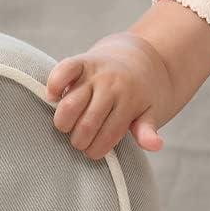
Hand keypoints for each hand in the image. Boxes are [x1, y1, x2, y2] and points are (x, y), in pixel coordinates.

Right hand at [45, 34, 169, 161]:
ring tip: (67, 127)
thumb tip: (155, 145)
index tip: (93, 153)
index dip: (97, 150)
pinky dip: (55, 85)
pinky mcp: (82, 61)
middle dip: (80, 142)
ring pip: (71, 104)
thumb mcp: (152, 112)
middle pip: (87, 124)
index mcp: (130, 101)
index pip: (109, 135)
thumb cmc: (144, 93)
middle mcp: (112, 85)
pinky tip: (54, 97)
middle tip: (80, 143)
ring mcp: (96, 72)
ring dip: (63, 122)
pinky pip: (63, 70)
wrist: (141, 57)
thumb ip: (147, 130)